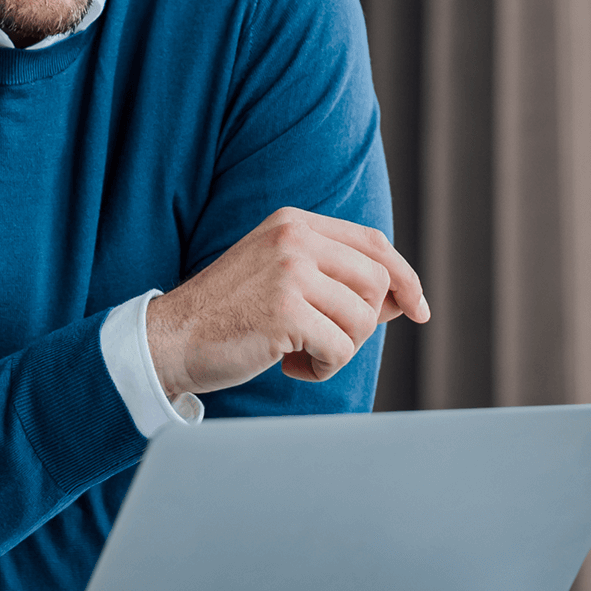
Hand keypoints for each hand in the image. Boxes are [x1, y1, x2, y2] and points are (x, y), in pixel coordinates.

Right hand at [145, 207, 429, 397]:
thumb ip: (334, 277)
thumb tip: (403, 299)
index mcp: (294, 222)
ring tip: (299, 352)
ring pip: (362, 321)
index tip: (420, 310)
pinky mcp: (285, 310)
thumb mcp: (281, 276)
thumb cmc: (230, 315)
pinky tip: (289, 365)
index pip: (373, 243)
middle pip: (376, 283)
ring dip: (339, 350)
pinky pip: (340, 349)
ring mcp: (289, 271)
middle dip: (362, 325)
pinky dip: (323, 368)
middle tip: (323, 341)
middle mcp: (294, 237)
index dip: (404, 278)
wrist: (171, 338)